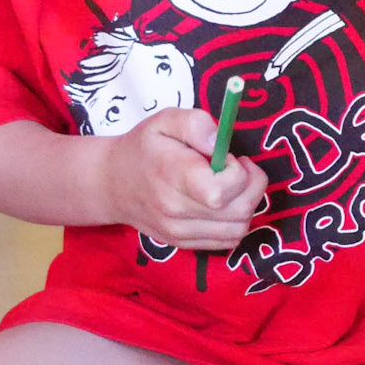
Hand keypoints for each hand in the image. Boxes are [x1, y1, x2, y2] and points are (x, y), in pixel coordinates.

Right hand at [93, 108, 268, 250]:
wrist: (112, 184)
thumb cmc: (143, 148)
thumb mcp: (164, 121)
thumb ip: (195, 124)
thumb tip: (219, 143)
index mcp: (172, 176)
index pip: (220, 191)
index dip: (238, 172)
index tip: (229, 158)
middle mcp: (176, 211)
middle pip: (239, 210)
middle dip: (253, 186)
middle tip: (239, 168)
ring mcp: (179, 232)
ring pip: (238, 229)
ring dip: (248, 204)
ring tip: (233, 185)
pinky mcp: (183, 243)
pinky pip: (228, 241)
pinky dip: (236, 222)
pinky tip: (225, 203)